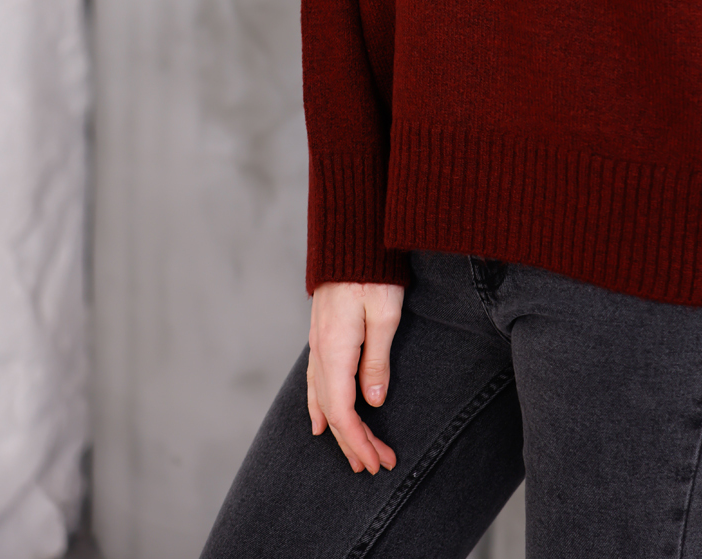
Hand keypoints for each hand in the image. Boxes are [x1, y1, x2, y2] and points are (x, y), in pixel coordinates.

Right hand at [307, 280, 404, 474]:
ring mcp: (318, 342)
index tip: (378, 461)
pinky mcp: (322, 334)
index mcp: (334, 350)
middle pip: (332, 411)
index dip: (358, 441)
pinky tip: (321, 420)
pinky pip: (316, 382)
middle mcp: (320, 350)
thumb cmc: (372, 269)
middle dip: (352, 442)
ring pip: (322, 399)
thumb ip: (377, 359)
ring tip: (353, 454)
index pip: (343, 411)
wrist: (350, 235)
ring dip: (339, 429)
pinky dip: (321, 406)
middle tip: (375, 466)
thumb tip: (372, 401)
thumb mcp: (385, 313)